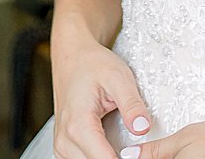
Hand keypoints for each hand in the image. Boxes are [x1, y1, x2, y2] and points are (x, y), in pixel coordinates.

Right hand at [51, 33, 152, 158]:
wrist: (73, 57)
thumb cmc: (92, 64)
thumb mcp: (118, 77)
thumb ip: (131, 104)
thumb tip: (143, 128)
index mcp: (79, 125)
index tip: (141, 153)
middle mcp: (65, 140)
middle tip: (138, 150)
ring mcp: (62, 146)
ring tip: (125, 147)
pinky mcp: (64, 147)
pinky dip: (96, 157)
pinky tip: (112, 149)